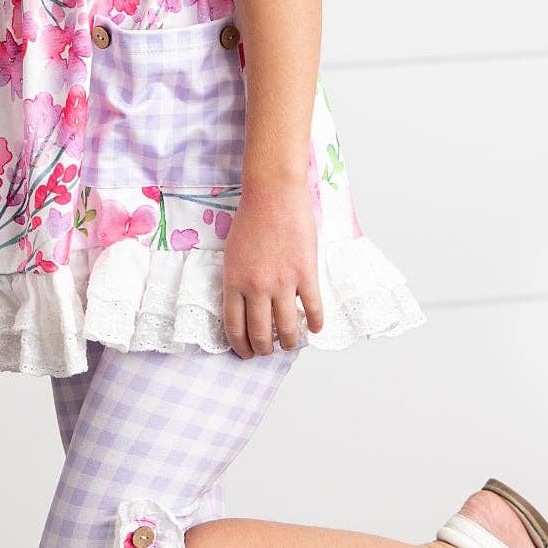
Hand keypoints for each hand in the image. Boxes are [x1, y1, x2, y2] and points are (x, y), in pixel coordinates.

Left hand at [221, 179, 324, 357]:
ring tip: (291, 344)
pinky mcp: (305, 273)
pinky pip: (312, 307)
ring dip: (289, 342)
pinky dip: (315, 322)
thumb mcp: (232, 254)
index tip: (246, 352)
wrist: (273, 194)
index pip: (235, 326)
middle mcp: (256, 287)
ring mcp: (282, 282)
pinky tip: (314, 328)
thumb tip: (246, 305)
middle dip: (264, 349)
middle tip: (268, 351)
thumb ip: (238, 281)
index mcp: (234, 282)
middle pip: (260, 332)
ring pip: (286, 327)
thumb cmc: (251, 219)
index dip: (240, 345)